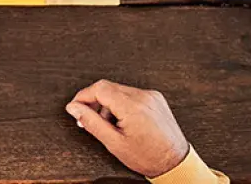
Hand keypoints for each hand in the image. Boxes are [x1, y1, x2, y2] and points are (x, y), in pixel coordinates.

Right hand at [66, 80, 188, 178]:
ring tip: (107, 124)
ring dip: (107, 103)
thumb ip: (91, 122)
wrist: (176, 163)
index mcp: (132, 107)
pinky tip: (121, 120)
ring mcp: (151, 96)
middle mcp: (143, 97)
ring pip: (118, 90)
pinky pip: (131, 94)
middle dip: (93, 101)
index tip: (75, 107)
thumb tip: (74, 108)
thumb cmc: (149, 157)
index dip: (82, 96)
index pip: (99, 88)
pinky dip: (121, 103)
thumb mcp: (114, 143)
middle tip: (87, 117)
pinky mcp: (155, 98)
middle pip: (107, 87)